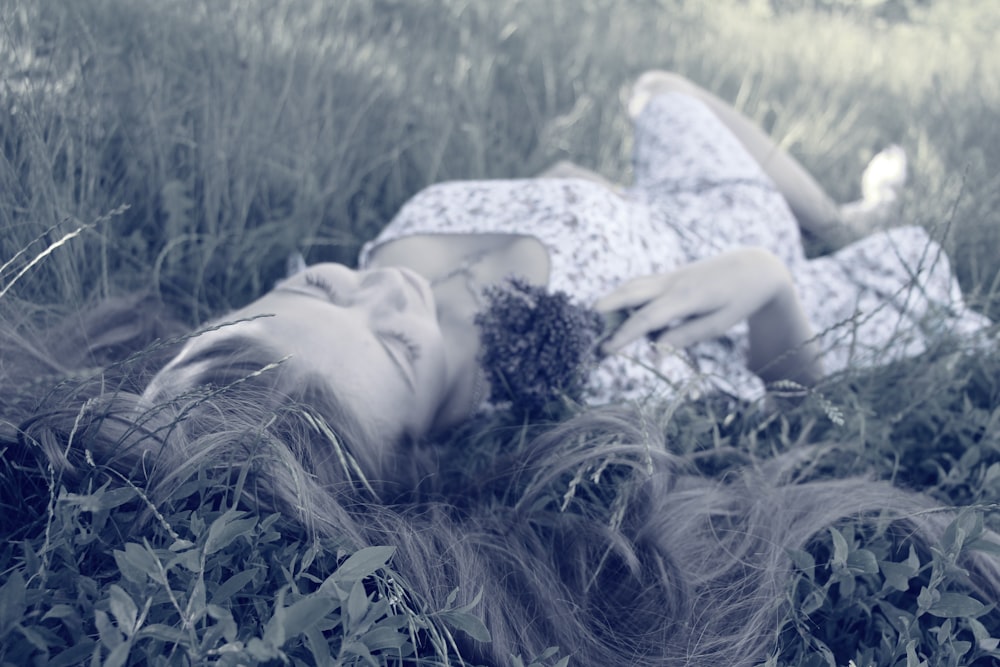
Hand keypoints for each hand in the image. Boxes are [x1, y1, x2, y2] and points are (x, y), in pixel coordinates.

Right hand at [594, 247, 792, 353]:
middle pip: (629, 293)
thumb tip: (656, 350)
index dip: (624, 335)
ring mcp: (669, 276)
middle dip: (604, 309)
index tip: (606, 350)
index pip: (646, 317)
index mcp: (686, 298)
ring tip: (593, 321)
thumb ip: (686, 336)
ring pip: (632, 286)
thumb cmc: (740, 299)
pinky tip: (617, 311)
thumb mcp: (719, 324)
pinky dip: (625, 297)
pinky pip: (641, 285)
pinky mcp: (670, 276)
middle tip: (584, 329)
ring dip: (611, 301)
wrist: (754, 266)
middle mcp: (672, 283)